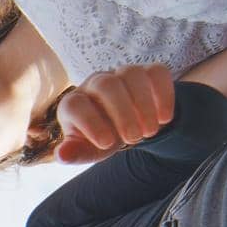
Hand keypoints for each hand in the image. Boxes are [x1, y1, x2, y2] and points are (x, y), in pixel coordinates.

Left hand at [56, 64, 174, 163]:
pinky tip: (165, 118)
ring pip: (132, 75)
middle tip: (134, 139)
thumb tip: (62, 155)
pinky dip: (164, 94)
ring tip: (150, 132)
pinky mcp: (146, 72)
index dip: (89, 123)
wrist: (125, 127)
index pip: (75, 105)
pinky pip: (157, 72)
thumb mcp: (87, 151)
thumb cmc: (100, 139)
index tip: (106, 144)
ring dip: (144, 104)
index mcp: (74, 103)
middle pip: (106, 85)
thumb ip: (74, 153)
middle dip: (122, 112)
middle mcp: (95, 83)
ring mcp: (121, 74)